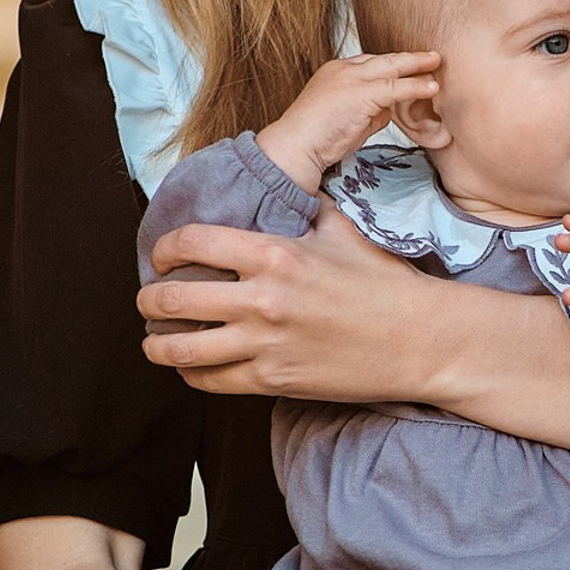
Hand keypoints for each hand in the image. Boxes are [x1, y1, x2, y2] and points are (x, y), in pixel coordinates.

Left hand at [139, 204, 449, 399]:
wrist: (421, 341)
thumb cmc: (385, 285)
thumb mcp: (342, 232)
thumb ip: (304, 211)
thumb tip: (288, 189)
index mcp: (274, 253)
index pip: (191, 242)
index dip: (163, 250)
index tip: (162, 258)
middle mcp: (262, 299)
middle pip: (171, 299)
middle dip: (149, 299)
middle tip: (149, 300)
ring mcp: (265, 344)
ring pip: (180, 348)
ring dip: (158, 343)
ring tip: (156, 339)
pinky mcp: (273, 381)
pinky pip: (209, 380)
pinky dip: (191, 373)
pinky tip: (191, 365)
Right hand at [256, 51, 441, 192]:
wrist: (295, 147)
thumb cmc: (317, 140)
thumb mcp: (347, 121)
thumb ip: (368, 112)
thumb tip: (388, 111)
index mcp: (335, 72)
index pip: (370, 63)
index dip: (392, 65)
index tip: (409, 66)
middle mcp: (343, 70)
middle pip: (383, 59)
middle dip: (409, 58)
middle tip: (432, 56)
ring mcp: (351, 79)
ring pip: (391, 67)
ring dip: (417, 65)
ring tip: (437, 63)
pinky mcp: (361, 94)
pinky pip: (395, 87)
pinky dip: (415, 87)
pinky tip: (432, 87)